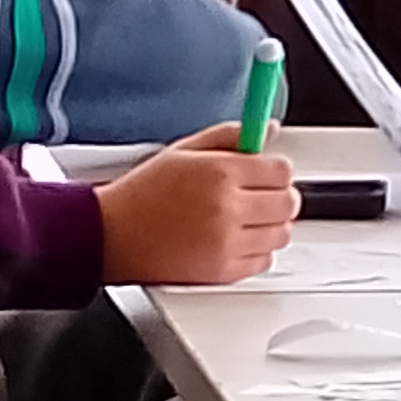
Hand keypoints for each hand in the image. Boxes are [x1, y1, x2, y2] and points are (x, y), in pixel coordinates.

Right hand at [97, 124, 298, 284]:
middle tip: (257, 196)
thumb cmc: (142, 194)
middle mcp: (227, 208)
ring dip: (269, 225)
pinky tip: (233, 239)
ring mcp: (226, 243)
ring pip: (281, 233)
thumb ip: (229, 136)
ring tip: (243, 218)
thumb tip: (267, 128)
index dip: (275, 170)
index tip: (265, 173)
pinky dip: (256, 250)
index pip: (282, 171)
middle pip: (288, 203)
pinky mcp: (223, 271)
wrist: (111, 235)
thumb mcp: (183, 151)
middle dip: (277, 196)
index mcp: (220, 173)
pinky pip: (264, 260)